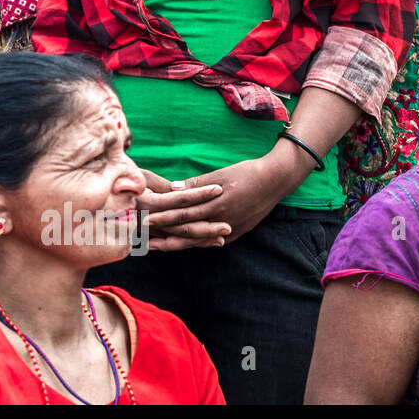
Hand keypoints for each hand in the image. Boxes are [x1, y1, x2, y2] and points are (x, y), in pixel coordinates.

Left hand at [146, 152, 300, 244]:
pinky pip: (212, 242)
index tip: (143, 219)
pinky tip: (182, 246)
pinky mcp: (237, 232)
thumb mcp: (220, 174)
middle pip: (186, 231)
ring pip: (197, 240)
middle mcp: (222, 220)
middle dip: (163, 235)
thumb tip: (172, 189)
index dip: (162, 218)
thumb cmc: (247, 172)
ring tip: (157, 246)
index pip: (182, 214)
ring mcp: (230, 229)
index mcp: (215, 204)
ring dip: (176, 243)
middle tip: (142, 239)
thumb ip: (195, 185)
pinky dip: (196, 244)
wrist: (276, 181)